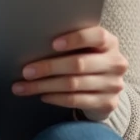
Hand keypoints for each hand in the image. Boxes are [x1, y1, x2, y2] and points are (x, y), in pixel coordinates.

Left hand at [11, 24, 126, 121]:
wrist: (106, 89)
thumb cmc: (88, 60)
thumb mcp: (86, 48)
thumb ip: (72, 43)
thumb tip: (35, 42)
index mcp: (110, 43)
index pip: (97, 36)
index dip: (75, 39)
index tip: (53, 44)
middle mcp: (116, 63)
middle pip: (79, 64)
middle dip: (48, 67)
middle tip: (26, 71)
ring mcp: (113, 85)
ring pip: (73, 84)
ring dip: (45, 86)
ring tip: (23, 86)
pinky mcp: (108, 103)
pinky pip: (76, 100)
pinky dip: (56, 98)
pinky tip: (42, 95)